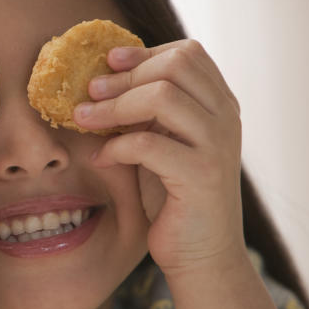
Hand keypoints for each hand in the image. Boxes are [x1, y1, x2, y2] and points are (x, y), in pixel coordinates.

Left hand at [74, 39, 244, 275]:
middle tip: (87, 94)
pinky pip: (148, 144)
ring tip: (82, 119)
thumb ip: (146, 112)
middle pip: (174, 67)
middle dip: (123, 78)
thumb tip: (101, 80)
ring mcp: (217, 145)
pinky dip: (115, 148)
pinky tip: (100, 159)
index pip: (188, 54)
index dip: (142, 54)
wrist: (200, 254)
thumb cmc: (172, 198)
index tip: (106, 63)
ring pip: (162, 97)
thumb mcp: (160, 143)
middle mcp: (225, 118)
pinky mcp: (201, 176)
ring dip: (113, 107)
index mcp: (219, 104)